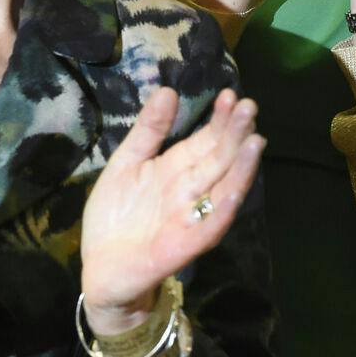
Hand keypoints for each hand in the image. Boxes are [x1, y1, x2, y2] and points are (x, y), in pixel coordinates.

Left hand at [79, 88, 263, 333]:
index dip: (219, 119)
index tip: (230, 94)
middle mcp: (190, 190)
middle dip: (234, 134)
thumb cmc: (115, 215)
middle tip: (248, 106)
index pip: (205, 140)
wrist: (100, 266)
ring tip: (255, 141)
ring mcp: (191, 218)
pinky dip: (221, 211)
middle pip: (219, 159)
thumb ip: (148, 131)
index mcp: (176, 168)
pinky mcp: (184, 245)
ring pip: (223, 190)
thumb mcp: (126, 163)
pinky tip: (233, 193)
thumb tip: (168, 90)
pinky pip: (208, 228)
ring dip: (240, 168)